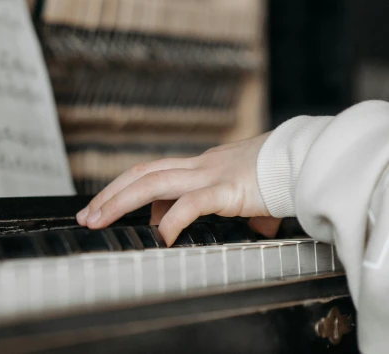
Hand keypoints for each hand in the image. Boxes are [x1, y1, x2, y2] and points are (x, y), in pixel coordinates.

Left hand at [76, 133, 279, 245]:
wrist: (307, 158)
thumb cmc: (281, 173)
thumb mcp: (247, 190)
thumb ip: (240, 205)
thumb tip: (251, 227)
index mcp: (200, 166)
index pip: (152, 171)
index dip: (124, 187)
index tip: (104, 206)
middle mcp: (198, 166)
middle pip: (141, 173)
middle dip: (109, 194)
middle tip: (87, 215)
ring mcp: (210, 175)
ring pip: (152, 183)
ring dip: (120, 202)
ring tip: (99, 220)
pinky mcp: (227, 189)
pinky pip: (191, 203)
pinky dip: (171, 219)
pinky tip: (159, 235)